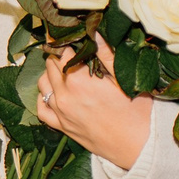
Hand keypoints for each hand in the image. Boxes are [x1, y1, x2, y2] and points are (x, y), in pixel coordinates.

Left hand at [34, 36, 153, 170]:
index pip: (62, 52)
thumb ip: (106, 54)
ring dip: (51, 75)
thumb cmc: (135, 111)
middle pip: (50, 65)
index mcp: (79, 81)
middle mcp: (64, 95)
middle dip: (60, 57)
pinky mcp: (61, 127)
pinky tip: (52, 93)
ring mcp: (60, 113)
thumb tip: (94, 32)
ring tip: (65, 72)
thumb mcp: (123, 78)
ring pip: (42, 85)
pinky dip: (43, 98)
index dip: (71, 45)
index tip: (79, 44)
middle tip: (74, 56)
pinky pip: (41, 109)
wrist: (137, 146)